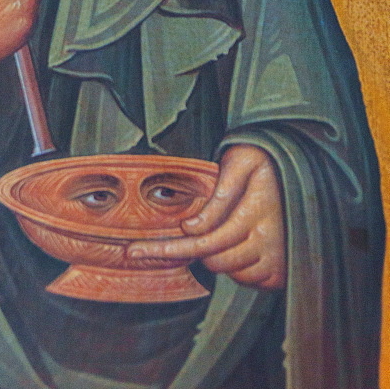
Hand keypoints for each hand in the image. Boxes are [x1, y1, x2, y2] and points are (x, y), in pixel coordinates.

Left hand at [128, 144, 285, 289]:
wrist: (301, 170)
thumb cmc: (265, 160)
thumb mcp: (240, 162)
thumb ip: (218, 195)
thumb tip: (191, 227)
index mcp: (257, 211)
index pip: (208, 240)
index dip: (175, 248)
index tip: (139, 251)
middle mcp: (270, 240)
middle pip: (216, 260)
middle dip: (195, 249)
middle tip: (181, 234)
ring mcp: (278, 259)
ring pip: (230, 272)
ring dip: (217, 257)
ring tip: (221, 228)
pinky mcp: (282, 271)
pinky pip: (248, 281)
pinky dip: (236, 268)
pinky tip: (237, 243)